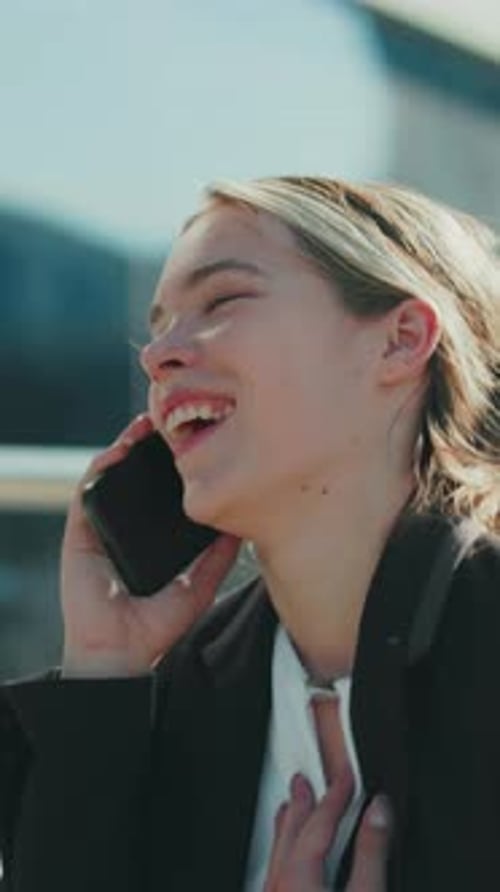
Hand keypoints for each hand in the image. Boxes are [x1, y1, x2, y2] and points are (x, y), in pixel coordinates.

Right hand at [60, 414, 240, 676]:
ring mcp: (102, 527)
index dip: (175, 463)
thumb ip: (220, 555)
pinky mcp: (80, 532)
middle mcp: (127, 526)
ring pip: (111, 475)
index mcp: (152, 535)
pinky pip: (87, 492)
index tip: (196, 439)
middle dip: (151, 445)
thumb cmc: (159, 625)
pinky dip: (100, 468)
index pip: (162, 490)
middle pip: (136, 475)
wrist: (122, 651)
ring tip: (144, 424)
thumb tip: (246, 523)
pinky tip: (118, 451)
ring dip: (124, 446)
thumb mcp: (201, 584)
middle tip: (170, 419)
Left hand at [263, 774, 390, 891]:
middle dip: (299, 807)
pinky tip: (288, 862)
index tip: (345, 776)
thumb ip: (372, 853)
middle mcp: (280, 890)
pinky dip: (283, 858)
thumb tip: (379, 812)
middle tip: (301, 781)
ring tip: (289, 812)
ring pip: (277, 857)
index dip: (335, 795)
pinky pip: (275, 877)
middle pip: (288, 837)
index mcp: (298, 879)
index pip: (318, 823)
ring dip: (287, 831)